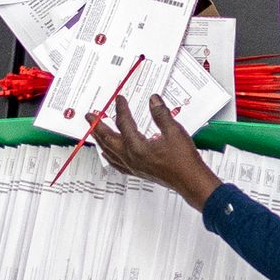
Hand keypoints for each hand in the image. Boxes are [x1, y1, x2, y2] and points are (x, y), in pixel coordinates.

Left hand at [94, 94, 220, 205]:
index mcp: (137, 146)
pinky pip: (116, 163)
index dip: (121, 108)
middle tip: (89, 117)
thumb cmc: (183, 161)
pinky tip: (108, 154)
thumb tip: (153, 101)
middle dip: (97, 126)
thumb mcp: (174, 131)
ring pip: (109, 152)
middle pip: (107, 139)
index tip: (119, 99)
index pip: (124, 123)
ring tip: (95, 133)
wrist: (189, 180)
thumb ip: (161, 114)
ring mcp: (133, 166)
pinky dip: (108, 155)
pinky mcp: (138, 171)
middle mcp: (131, 157)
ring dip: (100, 140)